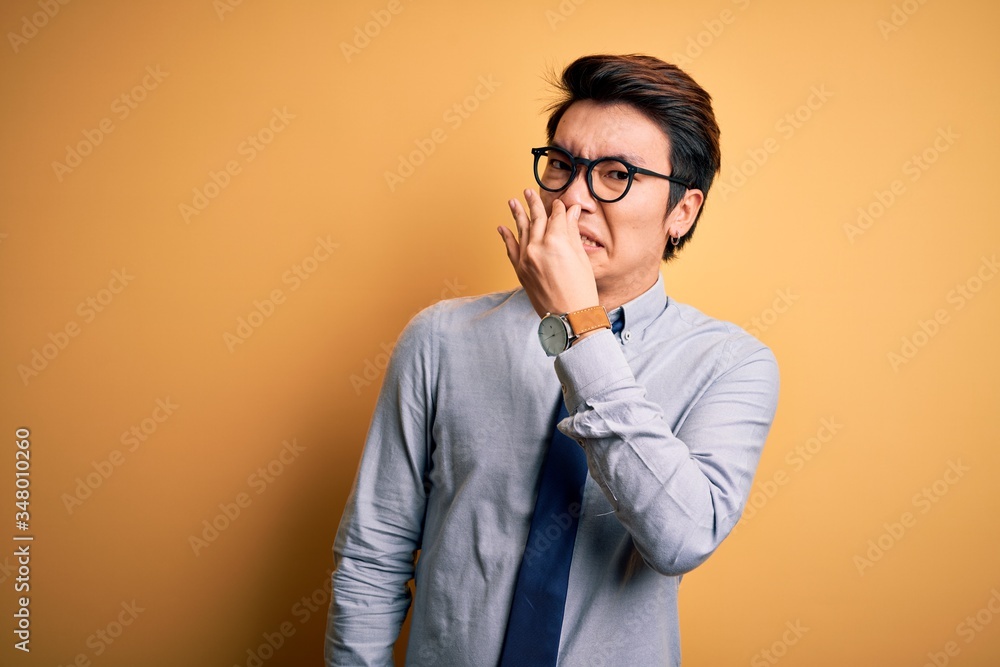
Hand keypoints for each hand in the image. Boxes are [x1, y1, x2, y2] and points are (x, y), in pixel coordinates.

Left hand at [498, 188, 599, 317]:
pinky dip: (506, 237)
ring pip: (521, 230)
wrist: (568, 317)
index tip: (558, 203)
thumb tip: (571, 212)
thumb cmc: (581, 290)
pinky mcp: (520, 270)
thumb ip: (572, 233)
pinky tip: (502, 227)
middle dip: (533, 204)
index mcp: (557, 242)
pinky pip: (510, 249)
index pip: (556, 217)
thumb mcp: (581, 258)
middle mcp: (538, 247)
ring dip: (516, 214)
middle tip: (528, 192)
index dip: (558, 208)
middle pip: (536, 219)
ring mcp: (526, 258)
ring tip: (513, 201)